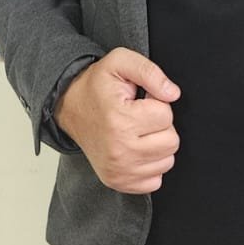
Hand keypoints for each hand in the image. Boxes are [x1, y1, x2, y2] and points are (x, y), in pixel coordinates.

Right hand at [54, 47, 181, 193]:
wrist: (70, 108)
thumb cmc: (96, 85)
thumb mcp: (119, 62)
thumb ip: (150, 72)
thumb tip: (173, 94)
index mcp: (119, 121)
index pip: (166, 115)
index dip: (156, 102)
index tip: (140, 100)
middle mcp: (119, 151)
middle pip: (171, 142)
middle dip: (160, 125)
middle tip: (140, 116)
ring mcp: (118, 171)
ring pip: (167, 161)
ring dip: (157, 145)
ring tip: (137, 131)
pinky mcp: (119, 183)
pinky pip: (155, 180)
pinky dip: (150, 165)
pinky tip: (136, 148)